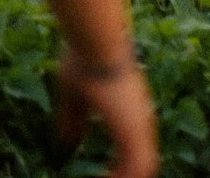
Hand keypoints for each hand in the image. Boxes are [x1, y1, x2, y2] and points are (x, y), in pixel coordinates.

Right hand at [52, 50, 157, 177]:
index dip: (123, 168)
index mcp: (130, 113)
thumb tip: (67, 144)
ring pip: (143, 169)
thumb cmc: (84, 60)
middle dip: (125, 175)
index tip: (104, 175)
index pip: (134, 151)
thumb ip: (72, 121)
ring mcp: (141, 127)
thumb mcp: (73, 96)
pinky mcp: (134, 132)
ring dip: (124, 177)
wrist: (97, 43)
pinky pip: (135, 169)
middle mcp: (142, 122)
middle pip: (143, 165)